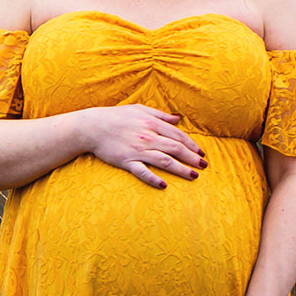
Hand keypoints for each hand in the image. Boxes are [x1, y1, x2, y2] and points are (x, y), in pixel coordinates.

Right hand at [80, 104, 206, 188]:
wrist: (91, 126)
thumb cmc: (115, 116)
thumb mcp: (139, 109)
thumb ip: (160, 114)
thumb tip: (178, 118)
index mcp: (152, 123)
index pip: (178, 135)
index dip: (192, 145)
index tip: (201, 153)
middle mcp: (148, 137)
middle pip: (176, 149)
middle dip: (192, 158)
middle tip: (204, 166)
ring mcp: (137, 150)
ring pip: (165, 161)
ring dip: (181, 169)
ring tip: (194, 176)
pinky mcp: (126, 162)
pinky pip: (143, 172)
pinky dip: (154, 179)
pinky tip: (164, 185)